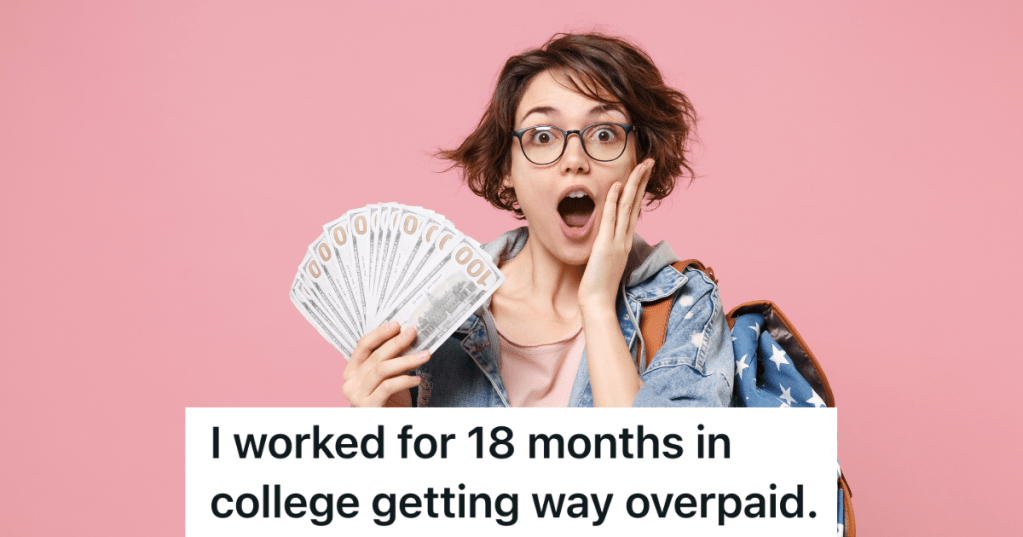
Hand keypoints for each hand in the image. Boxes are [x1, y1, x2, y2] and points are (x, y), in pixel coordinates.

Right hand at [342, 322, 428, 406]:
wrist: (391, 423)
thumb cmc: (390, 398)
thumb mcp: (388, 375)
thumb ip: (390, 357)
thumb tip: (405, 334)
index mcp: (351, 371)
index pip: (362, 346)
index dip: (380, 333)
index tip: (397, 325)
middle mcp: (350, 383)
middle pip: (375, 356)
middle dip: (396, 343)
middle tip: (413, 333)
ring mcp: (356, 396)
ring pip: (382, 370)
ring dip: (406, 360)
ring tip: (424, 355)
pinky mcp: (368, 407)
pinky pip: (387, 387)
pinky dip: (404, 380)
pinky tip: (417, 378)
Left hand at [578, 158, 652, 310]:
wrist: (597, 302)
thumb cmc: (598, 284)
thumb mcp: (605, 260)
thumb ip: (607, 246)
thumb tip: (604, 237)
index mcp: (624, 241)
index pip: (634, 210)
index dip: (639, 191)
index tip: (643, 174)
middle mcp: (624, 238)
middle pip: (636, 204)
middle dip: (642, 181)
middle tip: (649, 162)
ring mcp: (617, 241)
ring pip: (628, 207)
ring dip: (634, 184)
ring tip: (640, 166)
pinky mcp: (605, 245)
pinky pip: (611, 218)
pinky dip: (614, 201)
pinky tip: (617, 185)